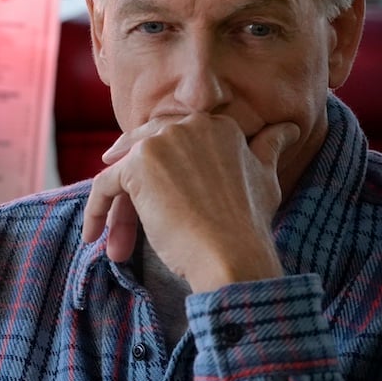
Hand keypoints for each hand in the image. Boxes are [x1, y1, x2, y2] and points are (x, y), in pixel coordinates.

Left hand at [81, 114, 299, 292]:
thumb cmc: (248, 226)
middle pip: (146, 156)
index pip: (173, 144)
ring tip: (118, 246)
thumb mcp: (264, 177)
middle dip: (136, 192)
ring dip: (120, 212)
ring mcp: (161, 142)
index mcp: (218, 124)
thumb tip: (287, 128)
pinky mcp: (137, 165)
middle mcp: (189, 125)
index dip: (161, 175)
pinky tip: (93, 236)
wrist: (232, 256)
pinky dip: (95, 211)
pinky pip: (104, 185)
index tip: (156, 200)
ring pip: (126, 174)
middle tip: (127, 225)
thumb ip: (268, 148)